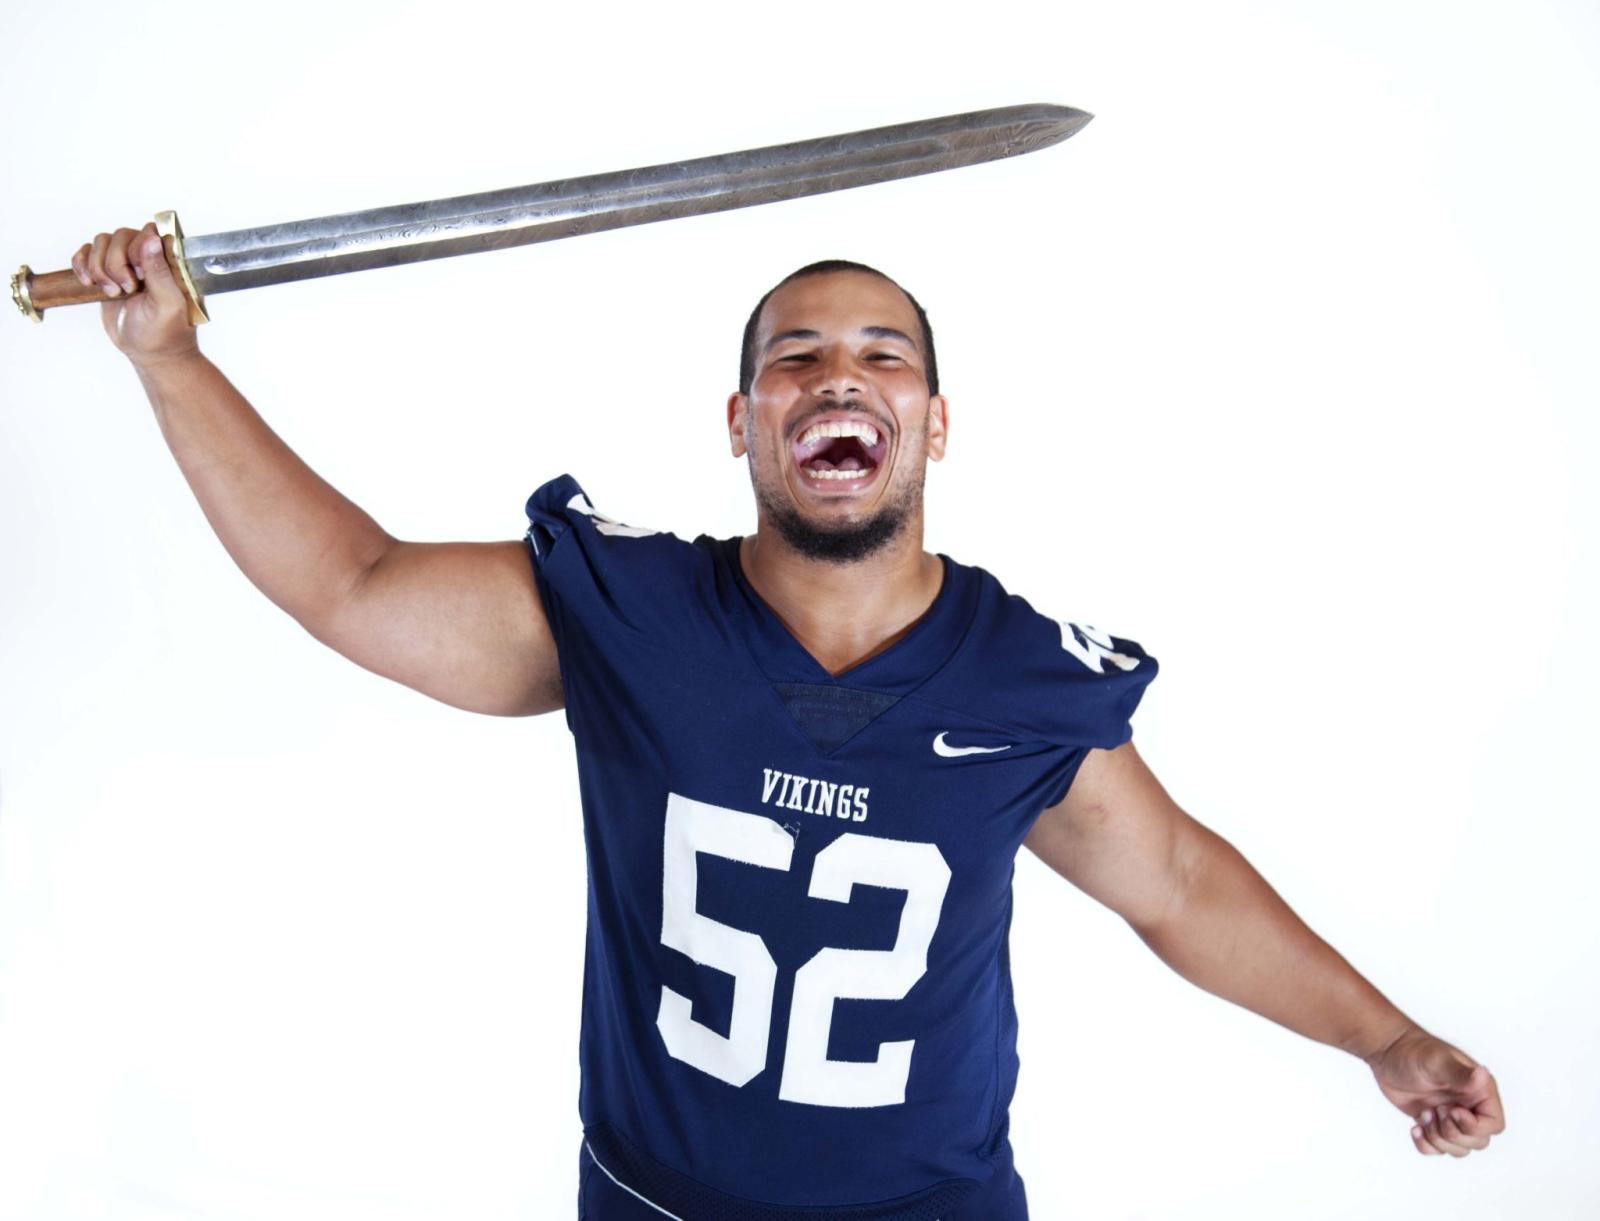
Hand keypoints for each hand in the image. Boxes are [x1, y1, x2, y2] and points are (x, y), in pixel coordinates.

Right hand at [71, 222, 200, 369]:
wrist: (147, 353)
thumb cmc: (165, 332)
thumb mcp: (167, 304)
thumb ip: (160, 271)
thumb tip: (152, 238)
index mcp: (169, 261)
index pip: (150, 232)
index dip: (139, 248)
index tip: (140, 274)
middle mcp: (147, 257)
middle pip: (121, 235)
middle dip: (116, 263)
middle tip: (126, 289)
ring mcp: (125, 264)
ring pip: (101, 242)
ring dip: (99, 267)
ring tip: (112, 293)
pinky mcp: (106, 273)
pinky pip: (86, 252)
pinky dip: (82, 264)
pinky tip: (89, 284)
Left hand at [1367, 1026, 1504, 1156]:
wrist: (1387, 1053)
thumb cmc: (1413, 1052)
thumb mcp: (1436, 1062)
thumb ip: (1460, 1074)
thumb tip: (1483, 1075)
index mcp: (1479, 1090)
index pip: (1494, 1125)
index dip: (1474, 1126)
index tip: (1452, 1110)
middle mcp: (1469, 1106)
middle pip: (1477, 1142)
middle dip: (1452, 1133)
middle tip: (1434, 1109)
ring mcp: (1451, 1117)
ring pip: (1458, 1149)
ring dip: (1438, 1138)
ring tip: (1423, 1114)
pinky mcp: (1434, 1123)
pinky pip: (1438, 1150)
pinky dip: (1426, 1145)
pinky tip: (1414, 1127)